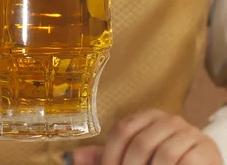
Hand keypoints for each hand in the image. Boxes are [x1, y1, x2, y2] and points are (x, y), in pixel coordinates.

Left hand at [73, 110, 222, 164]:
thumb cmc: (163, 164)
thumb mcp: (134, 159)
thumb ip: (107, 157)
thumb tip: (72, 158)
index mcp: (148, 116)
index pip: (123, 129)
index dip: (111, 154)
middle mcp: (169, 119)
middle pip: (140, 143)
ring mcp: (188, 132)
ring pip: (162, 154)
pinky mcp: (204, 148)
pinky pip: (183, 161)